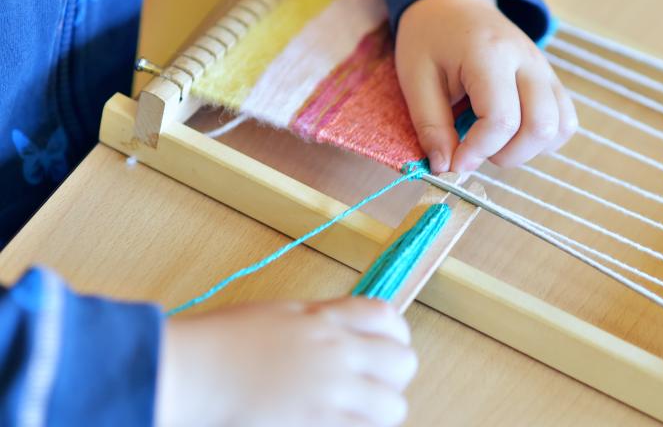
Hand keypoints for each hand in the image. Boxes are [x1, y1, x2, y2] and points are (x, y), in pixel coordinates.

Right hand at [155, 297, 416, 426]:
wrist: (191, 370)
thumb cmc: (220, 342)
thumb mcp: (278, 315)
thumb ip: (316, 322)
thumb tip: (338, 329)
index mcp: (324, 318)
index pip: (387, 317)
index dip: (394, 335)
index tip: (384, 347)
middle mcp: (336, 350)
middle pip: (403, 361)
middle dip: (393, 375)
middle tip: (372, 385)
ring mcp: (330, 388)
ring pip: (393, 405)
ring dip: (380, 409)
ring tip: (357, 413)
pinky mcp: (319, 420)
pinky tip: (339, 423)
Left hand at [396, 0, 576, 172]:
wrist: (454, 3)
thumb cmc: (430, 38)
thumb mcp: (415, 79)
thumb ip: (431, 125)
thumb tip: (446, 168)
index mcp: (490, 55)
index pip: (502, 120)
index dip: (478, 152)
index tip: (453, 163)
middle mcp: (528, 61)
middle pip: (540, 127)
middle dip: (506, 155)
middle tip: (474, 151)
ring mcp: (545, 70)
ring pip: (560, 128)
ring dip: (527, 150)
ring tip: (493, 142)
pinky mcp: (551, 80)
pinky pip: (565, 121)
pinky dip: (543, 140)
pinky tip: (512, 135)